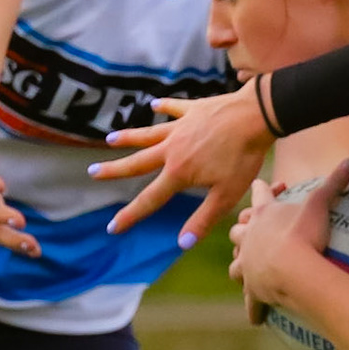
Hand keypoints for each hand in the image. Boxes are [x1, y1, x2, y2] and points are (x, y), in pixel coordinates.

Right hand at [92, 83, 275, 248]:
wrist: (255, 117)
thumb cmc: (243, 157)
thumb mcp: (226, 195)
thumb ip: (203, 220)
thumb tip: (181, 244)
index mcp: (178, 172)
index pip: (149, 199)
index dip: (130, 215)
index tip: (112, 227)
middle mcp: (172, 149)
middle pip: (137, 162)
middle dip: (114, 170)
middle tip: (92, 172)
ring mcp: (180, 127)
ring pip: (148, 134)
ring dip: (128, 137)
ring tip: (109, 139)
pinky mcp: (193, 110)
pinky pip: (173, 109)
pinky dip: (163, 107)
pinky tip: (154, 105)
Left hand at [230, 158, 348, 324]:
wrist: (292, 267)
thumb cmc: (303, 232)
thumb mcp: (320, 203)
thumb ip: (335, 182)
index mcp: (264, 214)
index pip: (258, 194)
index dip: (262, 188)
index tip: (262, 184)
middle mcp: (250, 238)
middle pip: (237, 230)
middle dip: (243, 230)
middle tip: (252, 231)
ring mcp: (248, 265)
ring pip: (236, 265)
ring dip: (241, 265)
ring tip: (247, 268)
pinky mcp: (253, 290)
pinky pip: (250, 302)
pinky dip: (253, 308)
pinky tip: (256, 317)